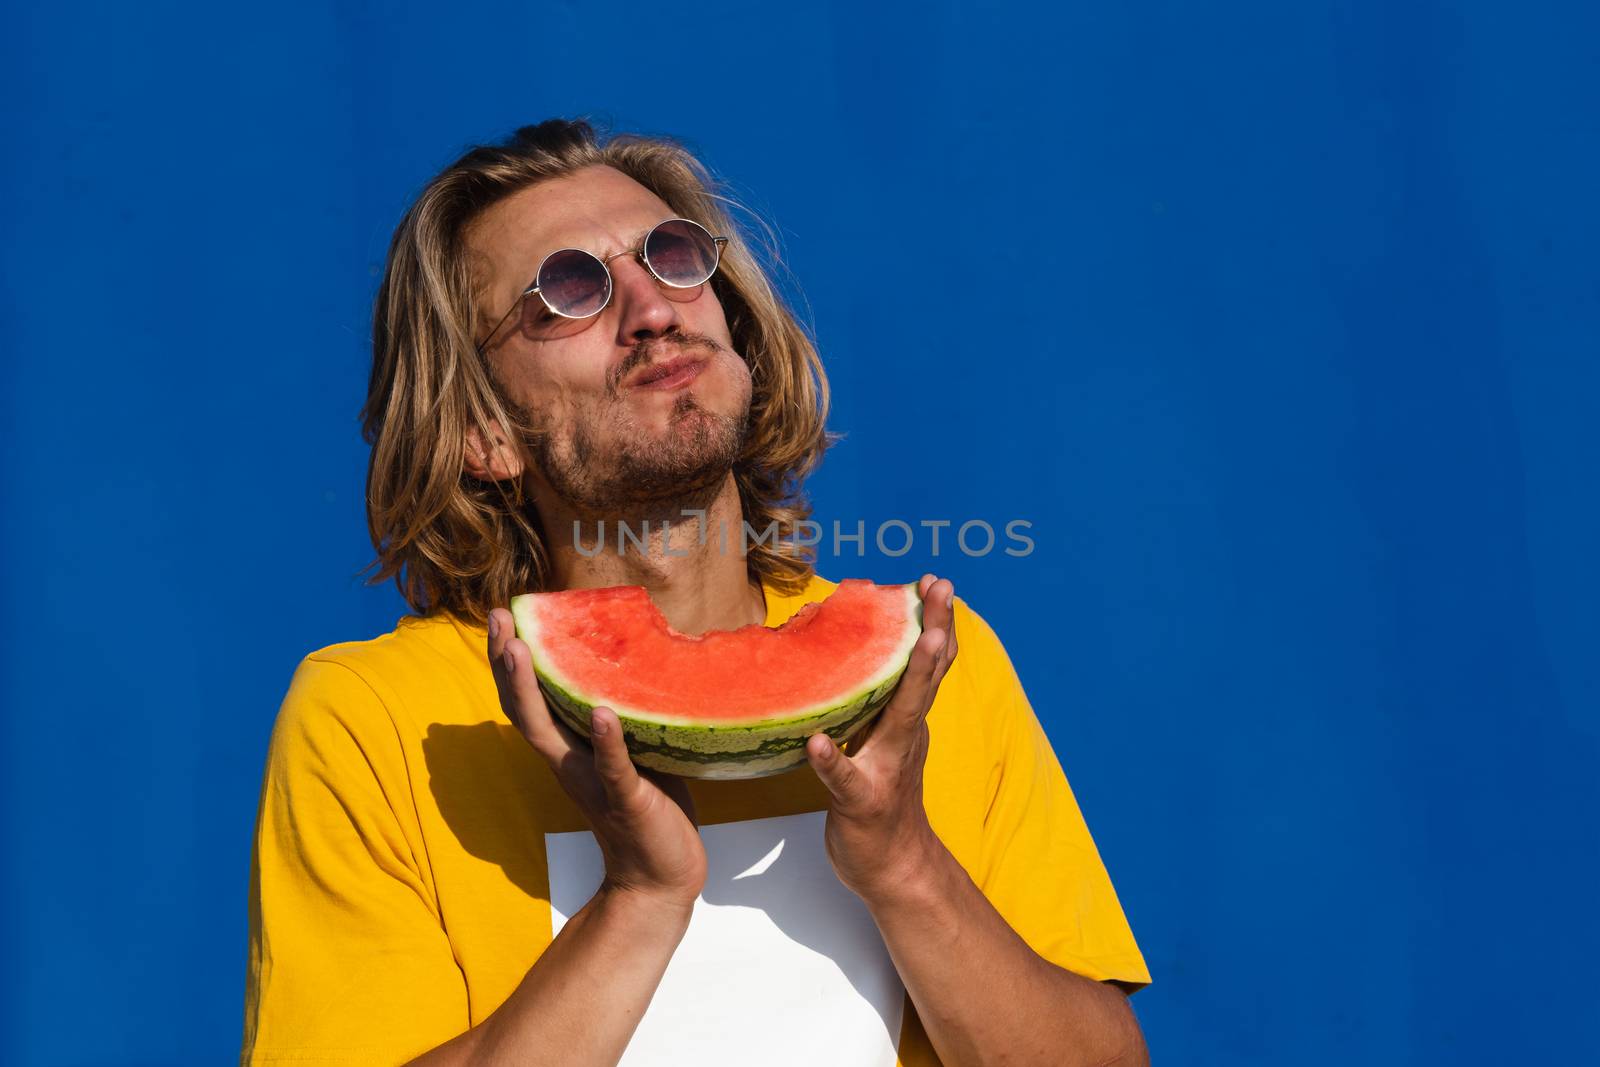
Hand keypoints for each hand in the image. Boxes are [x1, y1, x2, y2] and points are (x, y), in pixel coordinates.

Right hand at [487, 607, 707, 912]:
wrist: (661, 879)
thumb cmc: (649, 809)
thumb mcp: (629, 753)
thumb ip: (621, 719)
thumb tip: (631, 664)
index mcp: (569, 750)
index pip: (528, 702)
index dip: (509, 661)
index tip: (501, 616)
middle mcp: (570, 764)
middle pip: (524, 710)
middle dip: (506, 664)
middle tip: (497, 619)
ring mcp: (594, 782)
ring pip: (552, 735)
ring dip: (533, 692)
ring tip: (520, 650)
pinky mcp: (627, 799)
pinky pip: (613, 768)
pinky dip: (606, 742)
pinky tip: (602, 714)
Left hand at [805, 574, 958, 899]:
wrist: (892, 867)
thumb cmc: (881, 798)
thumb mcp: (884, 742)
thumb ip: (880, 705)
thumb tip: (866, 661)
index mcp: (906, 721)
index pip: (926, 665)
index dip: (935, 623)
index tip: (937, 582)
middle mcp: (903, 738)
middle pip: (925, 677)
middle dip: (936, 630)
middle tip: (942, 587)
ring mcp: (885, 768)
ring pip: (902, 717)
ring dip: (911, 678)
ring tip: (919, 639)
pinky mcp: (858, 801)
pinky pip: (843, 778)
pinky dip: (831, 761)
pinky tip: (817, 745)